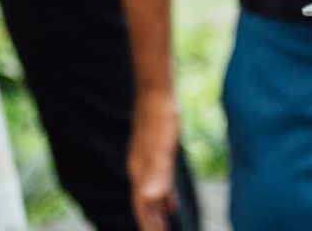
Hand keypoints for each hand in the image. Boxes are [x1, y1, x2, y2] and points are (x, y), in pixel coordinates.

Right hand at [128, 93, 180, 230]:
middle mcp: (140, 170)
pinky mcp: (156, 154)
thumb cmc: (160, 121)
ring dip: (157, 212)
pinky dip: (165, 196)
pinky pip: (159, 183)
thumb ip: (158, 174)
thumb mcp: (162, 148)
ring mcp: (147, 162)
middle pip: (144, 203)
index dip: (147, 223)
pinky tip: (171, 204)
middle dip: (151, 222)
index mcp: (140, 172)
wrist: (156, 95)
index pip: (141, 205)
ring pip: (151, 195)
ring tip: (164, 227)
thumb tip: (152, 199)